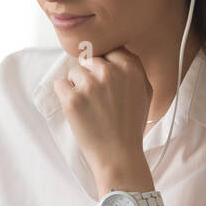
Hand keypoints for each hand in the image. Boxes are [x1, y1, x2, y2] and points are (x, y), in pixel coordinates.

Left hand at [53, 46, 151, 187]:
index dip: (103, 64)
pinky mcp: (72, 99)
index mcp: (130, 68)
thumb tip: (116, 53)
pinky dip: (64, 95)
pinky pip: (60, 84)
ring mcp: (90, 85)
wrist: (119, 155)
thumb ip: (134, 69)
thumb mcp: (145, 92)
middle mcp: (110, 72)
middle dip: (89, 75)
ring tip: (89, 106)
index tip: (103, 78)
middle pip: (89, 59)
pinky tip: (77, 109)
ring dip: (76, 86)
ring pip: (74, 72)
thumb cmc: (131, 126)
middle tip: (96, 98)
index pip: (108, 50)